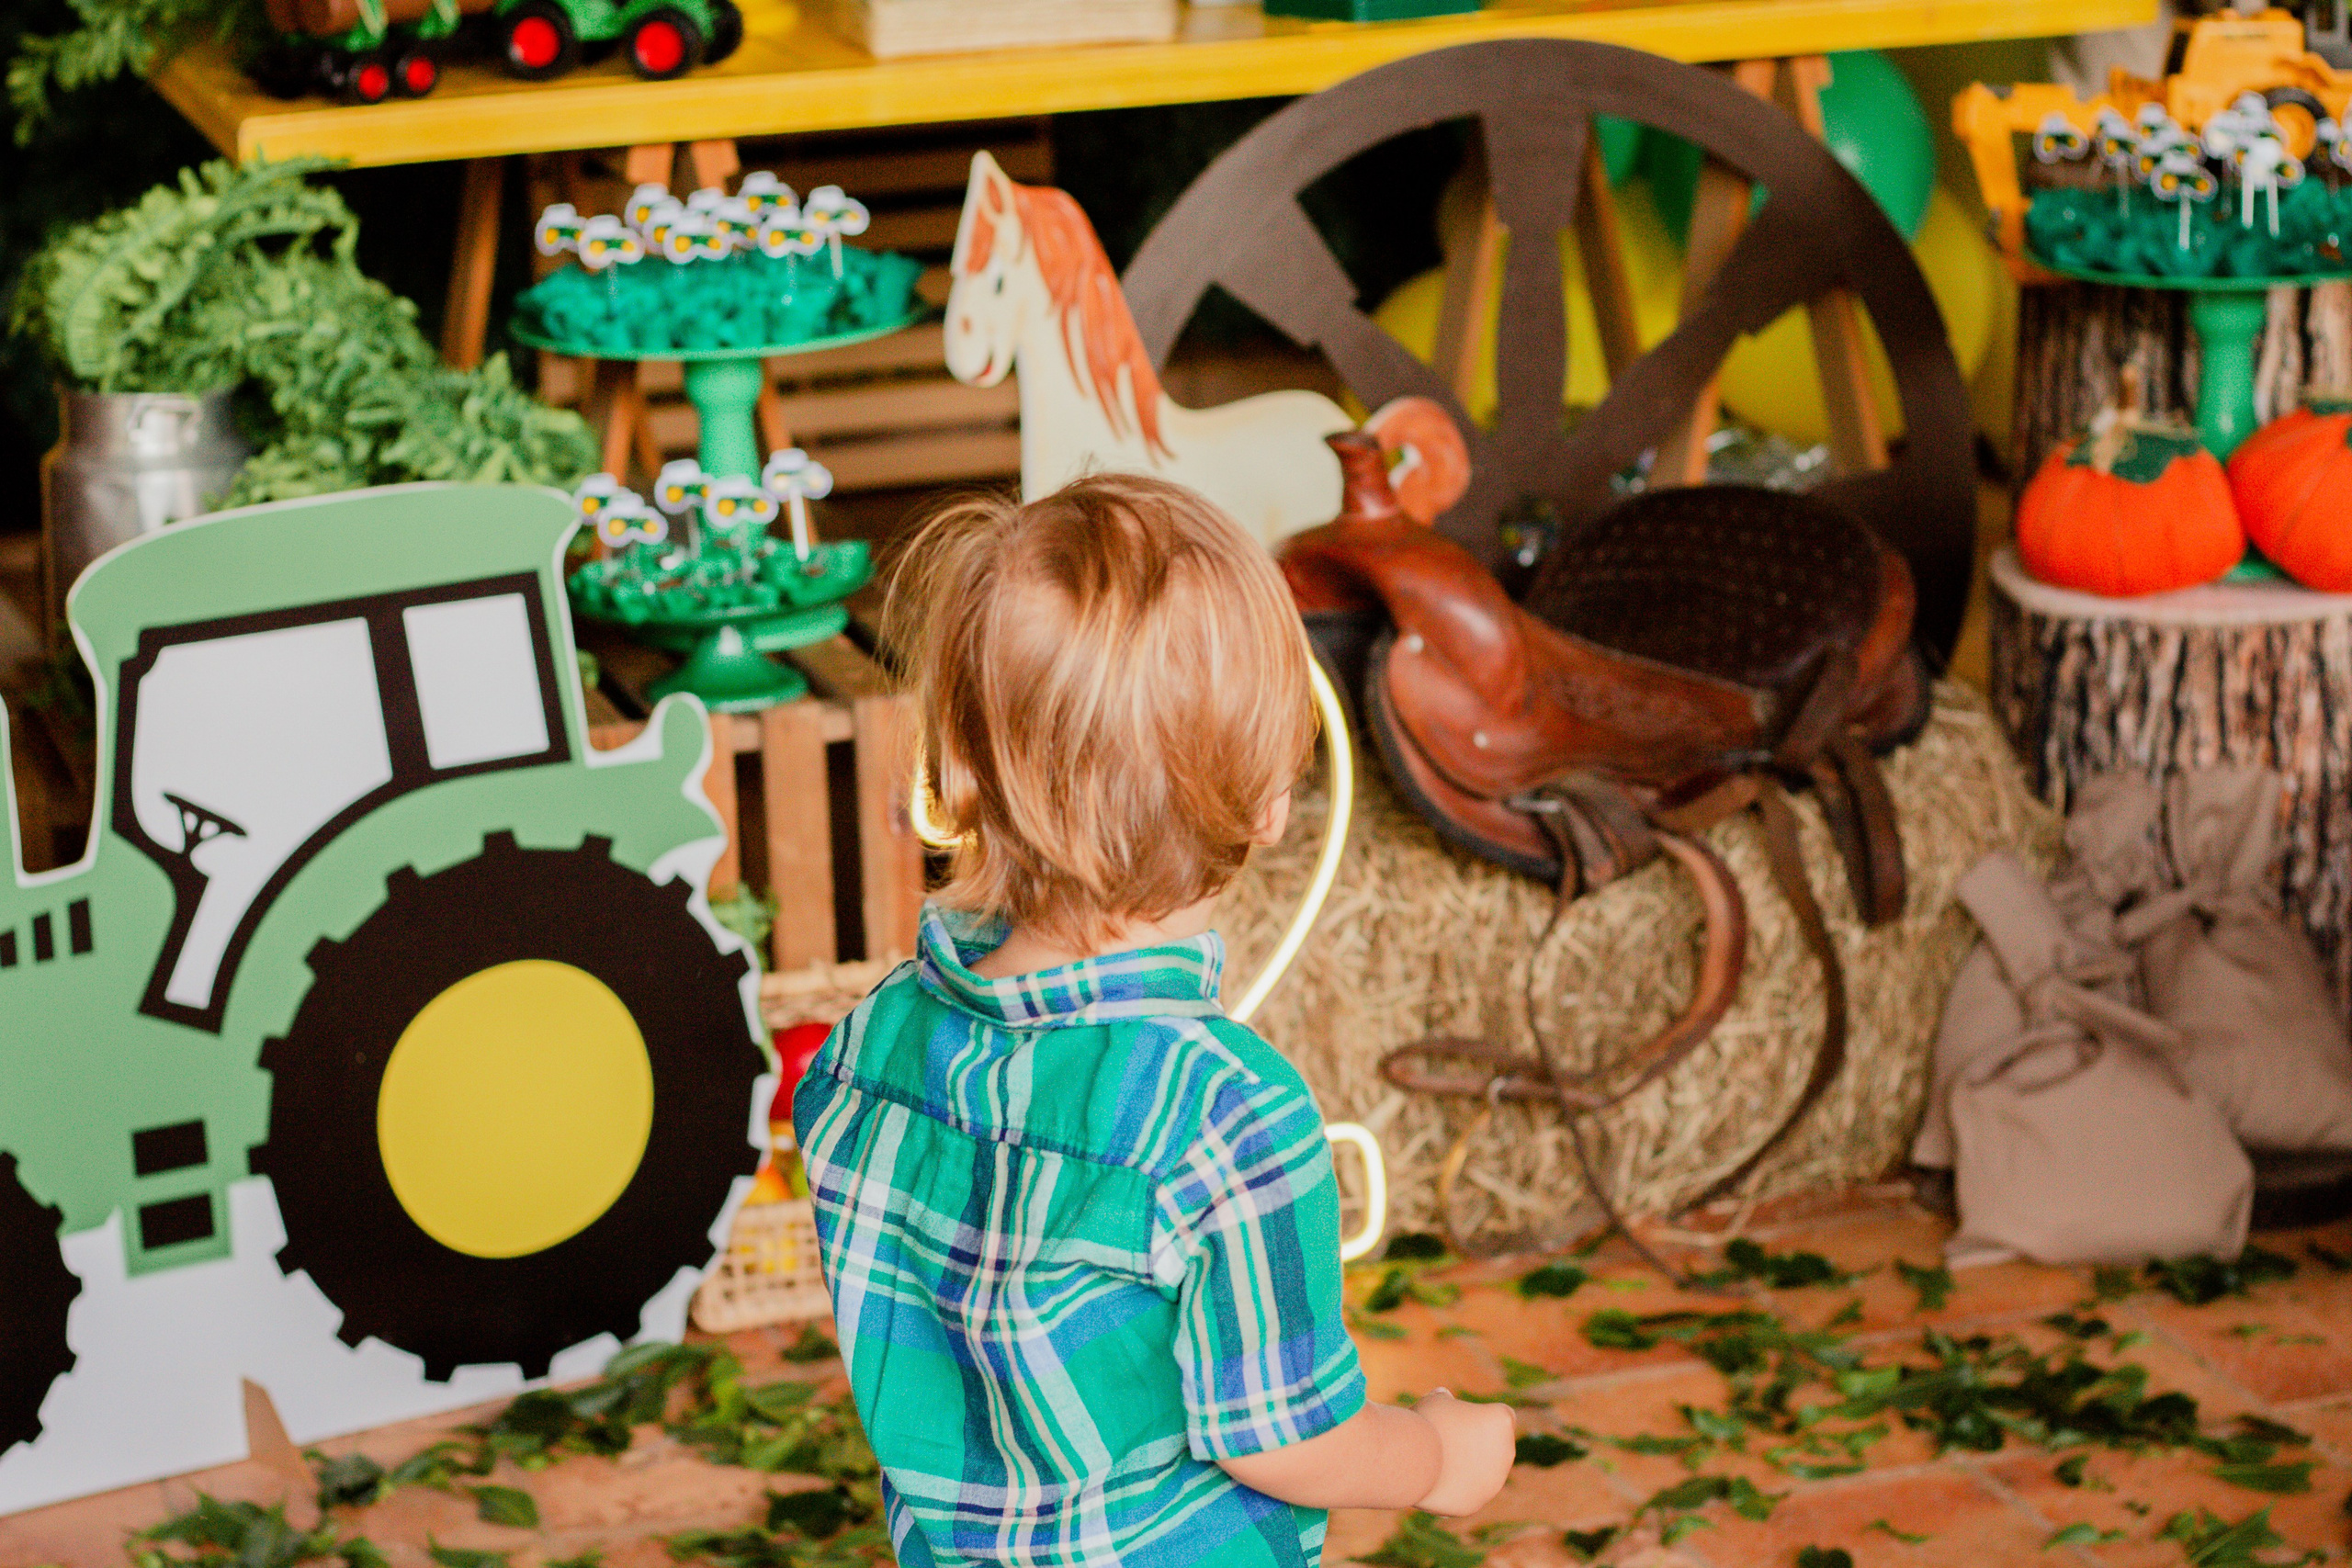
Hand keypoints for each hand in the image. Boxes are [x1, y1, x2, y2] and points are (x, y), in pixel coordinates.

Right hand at [1411, 1390, 1514, 1515]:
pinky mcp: (1476, 1503)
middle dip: (1474, 1443)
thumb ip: (1445, 1400)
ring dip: (1465, 1467)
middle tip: (1445, 1439)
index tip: (1458, 1418)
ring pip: (1482, 1472)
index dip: (1480, 1416)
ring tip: (1436, 1461)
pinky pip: (1465, 1493)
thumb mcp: (1435, 1401)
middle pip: (1493, 1446)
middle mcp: (1505, 1453)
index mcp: (1501, 1421)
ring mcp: (1493, 1482)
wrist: (1412, 1459)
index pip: (1500, 1417)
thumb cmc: (1426, 1422)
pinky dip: (1453, 1488)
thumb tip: (1444, 1397)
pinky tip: (1433, 1481)